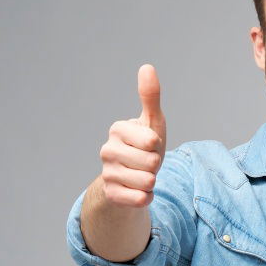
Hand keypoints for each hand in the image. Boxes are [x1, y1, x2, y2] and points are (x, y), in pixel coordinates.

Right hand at [99, 64, 166, 207]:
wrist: (132, 179)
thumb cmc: (145, 147)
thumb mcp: (152, 123)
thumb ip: (150, 97)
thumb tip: (147, 67)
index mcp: (117, 129)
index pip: (152, 142)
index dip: (158, 146)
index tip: (150, 145)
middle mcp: (107, 150)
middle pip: (152, 163)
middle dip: (156, 165)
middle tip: (147, 163)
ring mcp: (107, 173)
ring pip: (147, 182)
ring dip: (152, 182)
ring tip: (143, 176)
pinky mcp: (111, 194)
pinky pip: (140, 199)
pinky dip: (146, 197)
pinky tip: (139, 190)